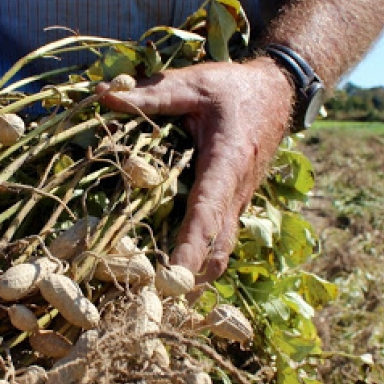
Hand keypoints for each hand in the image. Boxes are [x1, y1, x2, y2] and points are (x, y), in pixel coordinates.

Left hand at [98, 58, 292, 281]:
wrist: (277, 93)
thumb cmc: (234, 88)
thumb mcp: (193, 82)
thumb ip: (152, 93)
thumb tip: (106, 98)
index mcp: (226, 162)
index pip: (208, 212)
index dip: (191, 246)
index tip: (174, 276)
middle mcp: (234, 191)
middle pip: (219, 248)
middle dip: (192, 278)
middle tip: (157, 301)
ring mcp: (236, 202)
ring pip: (221, 250)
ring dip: (196, 276)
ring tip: (158, 298)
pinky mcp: (231, 205)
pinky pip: (217, 240)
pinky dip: (198, 260)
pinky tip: (170, 271)